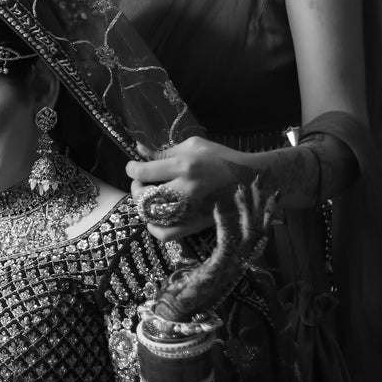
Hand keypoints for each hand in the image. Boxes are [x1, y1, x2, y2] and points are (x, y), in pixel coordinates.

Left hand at [127, 137, 246, 240]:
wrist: (250, 178)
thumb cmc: (220, 157)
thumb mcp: (193, 146)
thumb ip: (164, 151)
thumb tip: (138, 151)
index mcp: (185, 166)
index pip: (144, 172)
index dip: (131, 169)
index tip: (133, 167)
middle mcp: (186, 190)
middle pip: (144, 196)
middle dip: (136, 188)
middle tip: (141, 182)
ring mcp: (191, 210)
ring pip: (151, 216)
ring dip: (144, 206)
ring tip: (149, 197)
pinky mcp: (196, 224)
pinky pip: (166, 234)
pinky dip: (154, 228)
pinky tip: (155, 217)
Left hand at [149, 180, 277, 323]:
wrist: (180, 308)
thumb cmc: (188, 286)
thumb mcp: (204, 263)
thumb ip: (214, 249)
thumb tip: (210, 231)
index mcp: (238, 260)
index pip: (258, 232)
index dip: (265, 213)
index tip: (269, 193)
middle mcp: (240, 262)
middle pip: (258, 228)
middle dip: (258, 203)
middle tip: (257, 181)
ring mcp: (232, 264)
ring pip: (248, 232)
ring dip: (244, 208)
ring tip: (241, 188)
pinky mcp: (220, 265)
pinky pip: (226, 240)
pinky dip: (223, 221)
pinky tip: (218, 206)